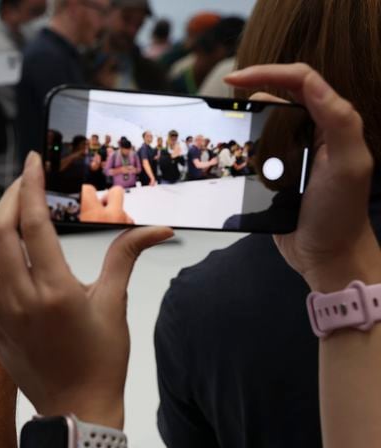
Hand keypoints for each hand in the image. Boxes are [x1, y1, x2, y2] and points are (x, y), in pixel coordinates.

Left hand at [0, 153, 173, 424]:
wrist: (77, 410)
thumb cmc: (101, 360)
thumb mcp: (115, 304)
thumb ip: (126, 257)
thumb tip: (158, 227)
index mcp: (57, 291)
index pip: (36, 226)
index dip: (31, 187)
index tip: (32, 162)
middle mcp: (22, 301)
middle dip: (8, 200)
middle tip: (21, 186)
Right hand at [226, 63, 380, 291]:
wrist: (326, 255)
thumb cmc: (340, 213)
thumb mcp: (348, 165)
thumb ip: (338, 122)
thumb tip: (310, 84)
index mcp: (332, 122)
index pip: (301, 80)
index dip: (267, 72)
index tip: (233, 79)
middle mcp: (313, 132)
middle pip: (278, 95)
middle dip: (250, 89)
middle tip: (222, 98)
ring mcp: (292, 152)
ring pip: (264, 120)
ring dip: (242, 116)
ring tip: (220, 122)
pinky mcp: (276, 172)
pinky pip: (255, 148)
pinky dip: (240, 142)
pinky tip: (227, 149)